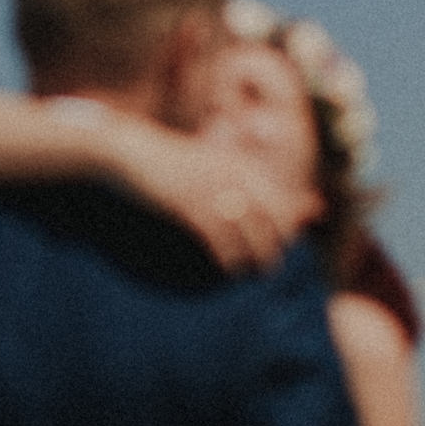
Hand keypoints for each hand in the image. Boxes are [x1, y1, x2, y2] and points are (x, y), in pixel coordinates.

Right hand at [111, 129, 317, 270]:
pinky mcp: (189, 204)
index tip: (285, 246)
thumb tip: (287, 206)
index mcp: (241, 166)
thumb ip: (247, 186)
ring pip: (249, 229)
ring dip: (258, 255)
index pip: (280, 201)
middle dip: (278, 244)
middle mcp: (232, 176)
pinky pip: (219, 236)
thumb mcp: (214, 168)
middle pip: (272, 216)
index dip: (288, 227)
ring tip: (258, 272)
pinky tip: (229, 268)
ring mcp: (211, 190)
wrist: (136, 153)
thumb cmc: (175, 165)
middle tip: (273, 264)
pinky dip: (229, 255)